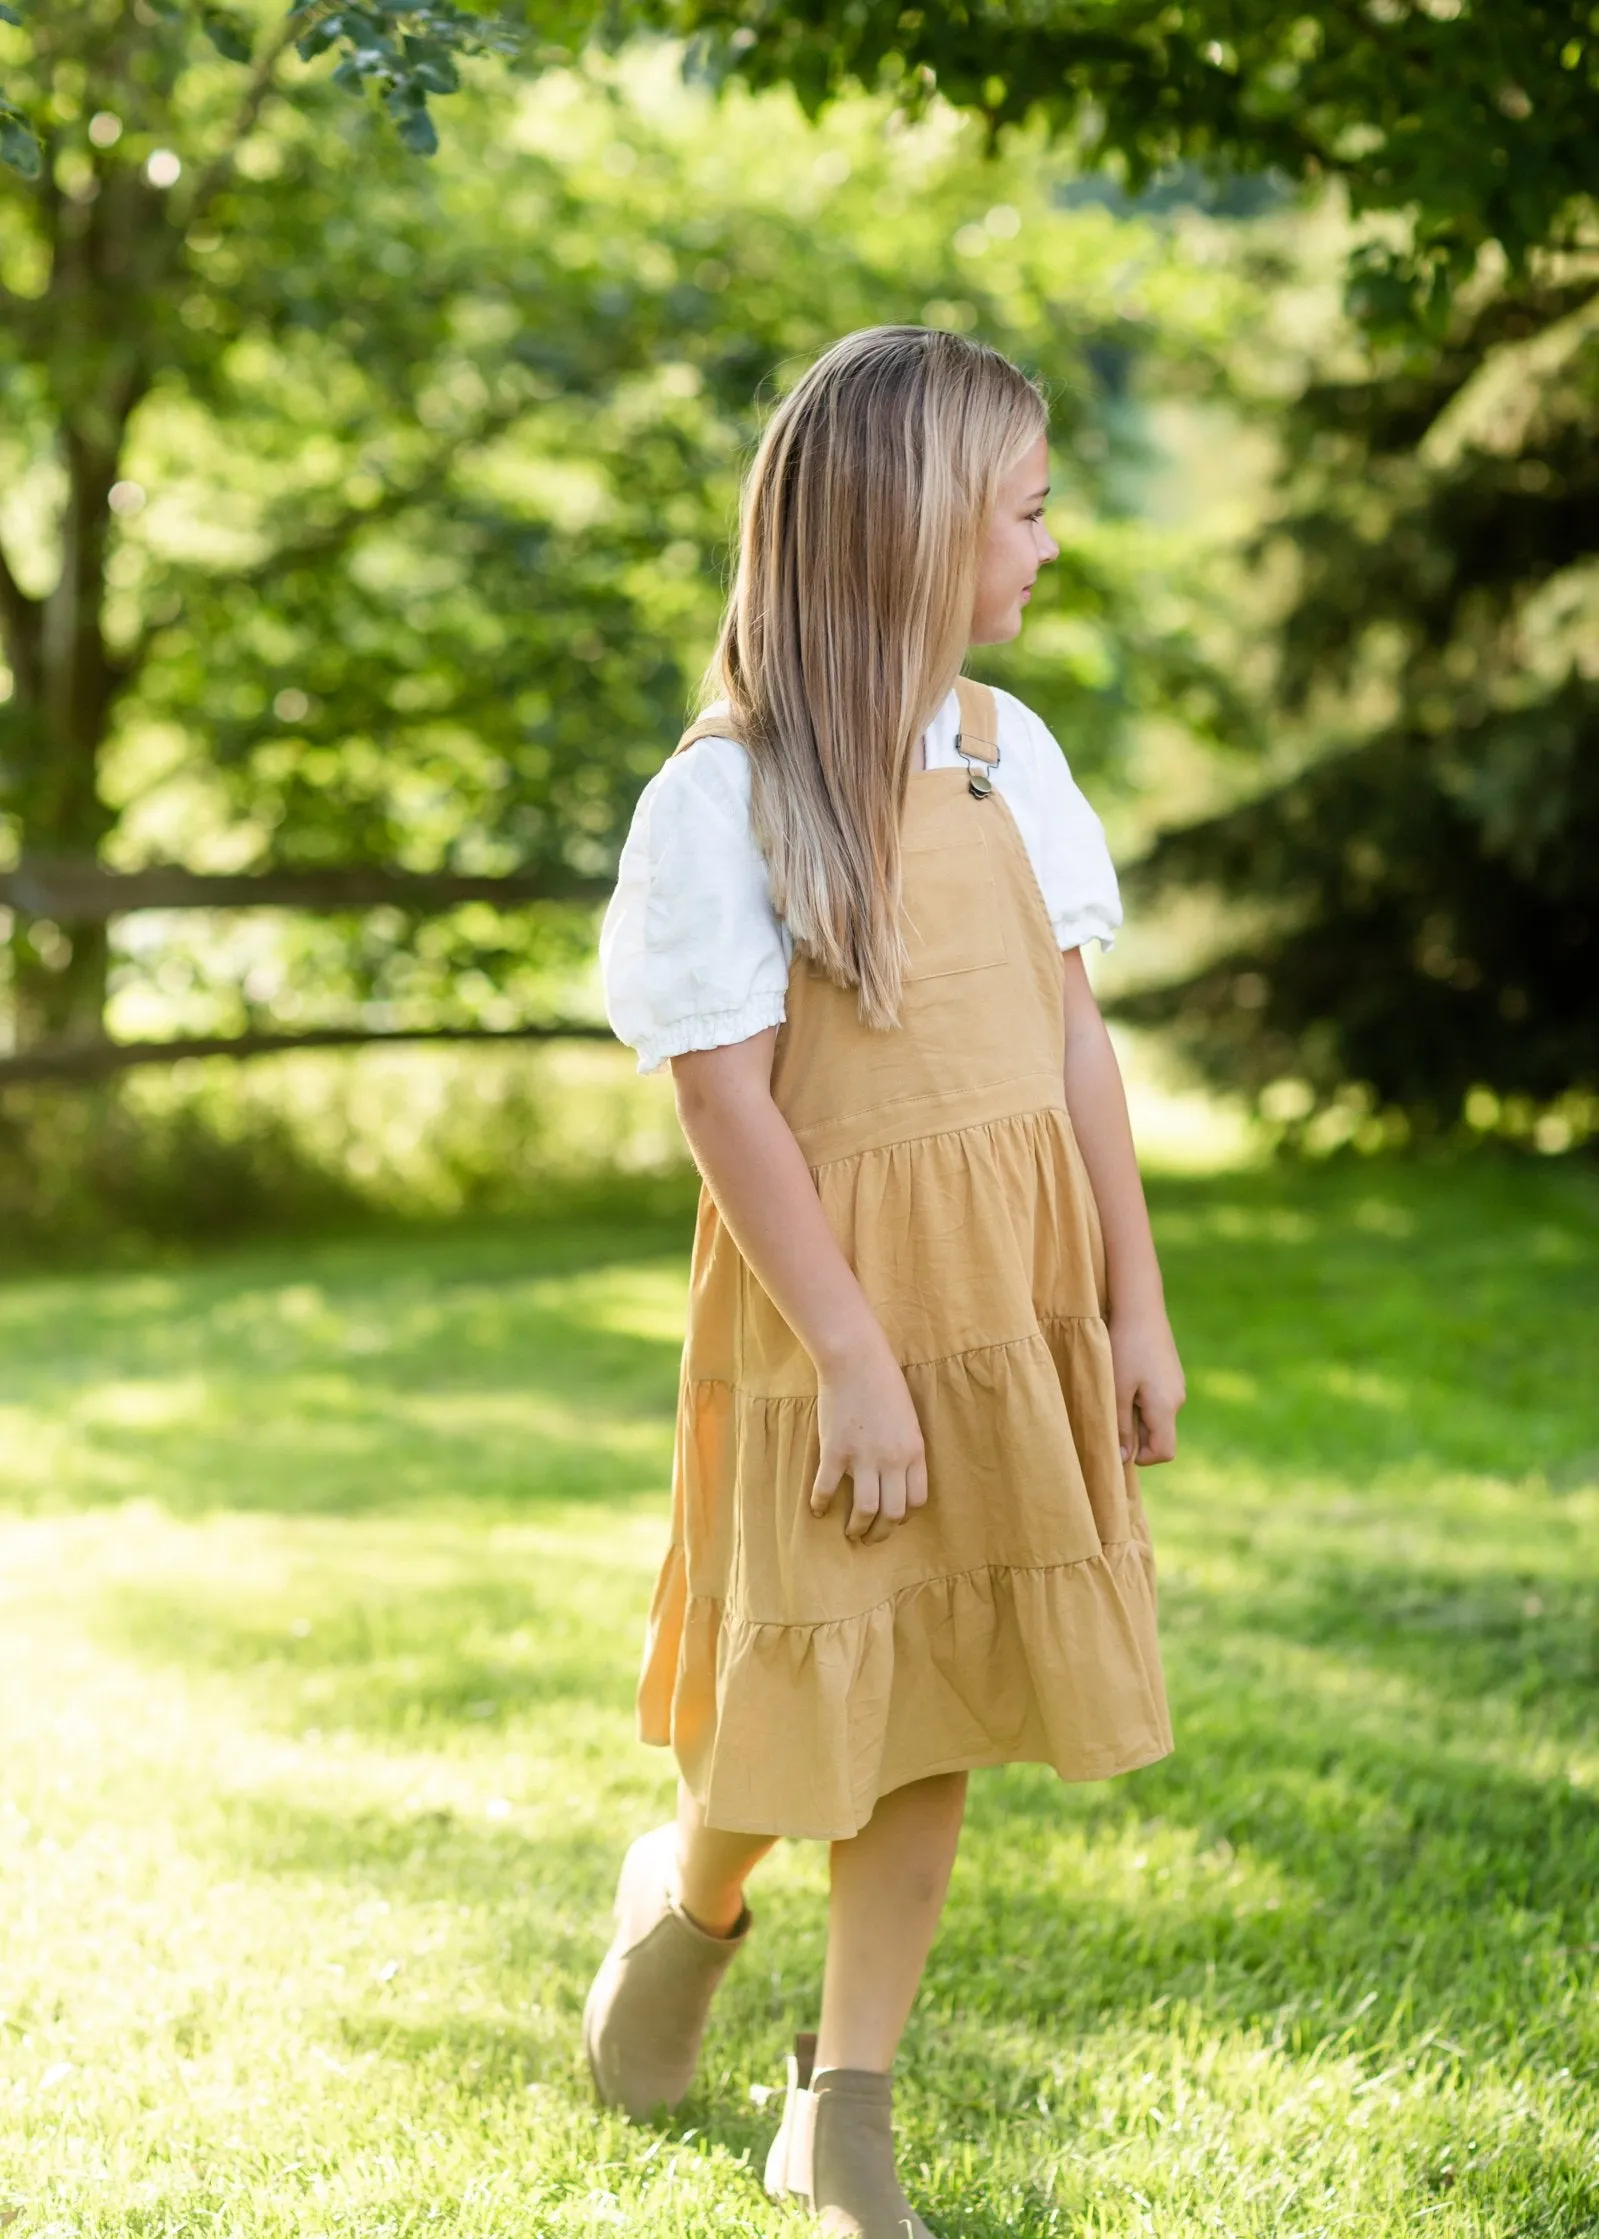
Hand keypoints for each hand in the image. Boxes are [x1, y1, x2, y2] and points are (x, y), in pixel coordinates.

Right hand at [811, 1337, 927, 1544]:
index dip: (905, 1515)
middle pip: (892, 1512)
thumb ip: (906, 1447)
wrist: (856, 1360)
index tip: (894, 1519)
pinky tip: (817, 1510)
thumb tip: (897, 1475)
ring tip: (850, 1533)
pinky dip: (820, 1504)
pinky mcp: (835, 1451)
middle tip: (871, 1538)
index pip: (917, 1499)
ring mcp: (863, 1457)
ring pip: (864, 1510)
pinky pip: (826, 1489)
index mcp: (914, 1451)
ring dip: (856, 1528)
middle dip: (881, 1532)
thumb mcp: (908, 1418)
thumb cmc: (884, 1382)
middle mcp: (892, 1460)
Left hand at [1109, 1305, 1185, 1465]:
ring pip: (1157, 1416)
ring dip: (1136, 1414)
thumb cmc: (1125, 1347)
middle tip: (1112, 1410)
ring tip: (1117, 1388)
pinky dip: (1141, 1398)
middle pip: (1160, 1435)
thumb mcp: (1117, 1390)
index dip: (1142, 1457)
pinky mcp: (1170, 1372)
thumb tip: (1123, 1458)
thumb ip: (1121, 1425)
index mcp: (1166, 1407)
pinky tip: (1125, 1375)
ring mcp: (1176, 1384)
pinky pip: (1158, 1398)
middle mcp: (1177, 1399)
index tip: (1119, 1443)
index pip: (1164, 1452)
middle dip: (1136, 1433)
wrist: (1140, 1306)